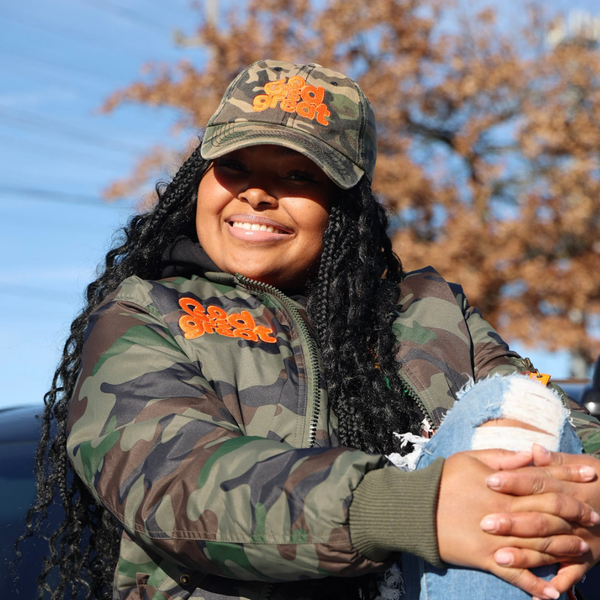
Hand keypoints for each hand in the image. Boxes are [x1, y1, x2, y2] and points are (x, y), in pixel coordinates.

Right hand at [436, 450, 595, 598]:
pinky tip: (553, 594)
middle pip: (549, 515)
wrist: (416, 509)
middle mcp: (505, 513)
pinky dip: (535, 586)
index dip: (570, 478)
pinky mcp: (486, 559)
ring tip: (585, 551)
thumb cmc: (443, 479)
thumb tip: (530, 454)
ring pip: (539, 547)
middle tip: (596, 516)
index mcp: (502, 487)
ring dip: (564, 550)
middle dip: (576, 515)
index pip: (544, 481)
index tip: (591, 477)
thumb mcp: (470, 459)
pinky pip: (516, 576)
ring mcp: (497, 539)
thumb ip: (503, 457)